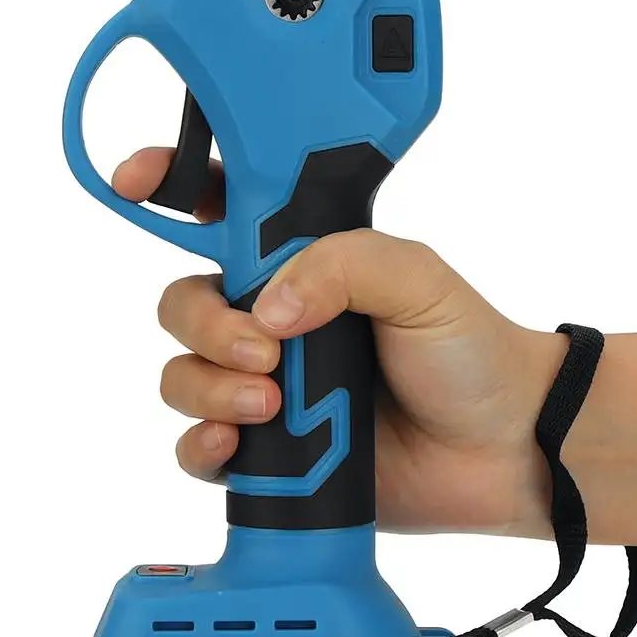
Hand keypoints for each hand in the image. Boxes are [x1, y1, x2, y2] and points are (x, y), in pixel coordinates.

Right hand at [113, 148, 558, 534]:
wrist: (502, 452)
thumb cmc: (469, 353)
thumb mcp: (419, 280)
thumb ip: (343, 264)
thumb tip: (267, 309)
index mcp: (306, 263)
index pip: (223, 211)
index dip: (171, 184)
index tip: (135, 180)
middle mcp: (275, 321)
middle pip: (184, 304)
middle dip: (205, 326)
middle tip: (265, 351)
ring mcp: (265, 387)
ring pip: (181, 375)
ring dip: (207, 388)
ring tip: (269, 407)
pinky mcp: (267, 455)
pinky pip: (197, 448)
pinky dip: (201, 446)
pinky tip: (233, 448)